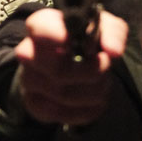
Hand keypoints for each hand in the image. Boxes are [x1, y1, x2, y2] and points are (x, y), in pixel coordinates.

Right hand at [14, 8, 127, 125]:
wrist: (74, 63)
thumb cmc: (87, 40)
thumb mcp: (104, 28)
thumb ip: (112, 32)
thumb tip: (112, 52)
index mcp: (45, 25)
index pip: (39, 27)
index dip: (50, 34)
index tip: (66, 40)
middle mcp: (29, 53)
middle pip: (57, 70)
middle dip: (91, 71)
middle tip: (105, 64)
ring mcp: (30, 81)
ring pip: (64, 95)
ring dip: (95, 90)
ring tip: (103, 80)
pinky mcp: (36, 106)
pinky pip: (66, 114)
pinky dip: (89, 108)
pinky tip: (95, 97)